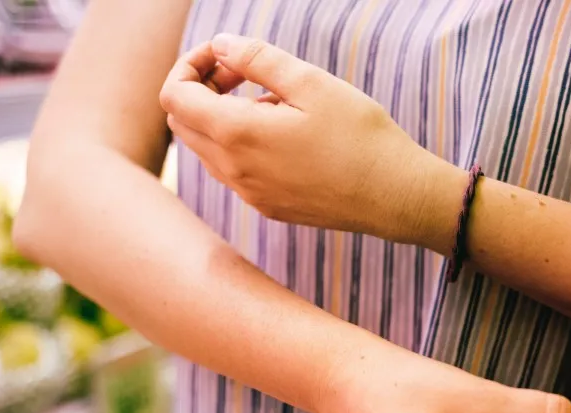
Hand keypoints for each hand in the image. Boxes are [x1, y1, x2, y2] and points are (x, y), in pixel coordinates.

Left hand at [158, 34, 465, 247]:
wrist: (396, 197)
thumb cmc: (360, 136)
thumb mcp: (310, 82)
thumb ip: (257, 59)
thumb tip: (220, 46)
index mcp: (237, 135)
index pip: (174, 96)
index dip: (190, 65)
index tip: (226, 56)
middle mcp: (234, 171)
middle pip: (183, 124)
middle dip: (200, 89)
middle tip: (242, 73)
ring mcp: (250, 194)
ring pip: (207, 149)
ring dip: (221, 117)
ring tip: (273, 101)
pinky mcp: (269, 207)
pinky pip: (234, 171)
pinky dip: (241, 144)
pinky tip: (286, 133)